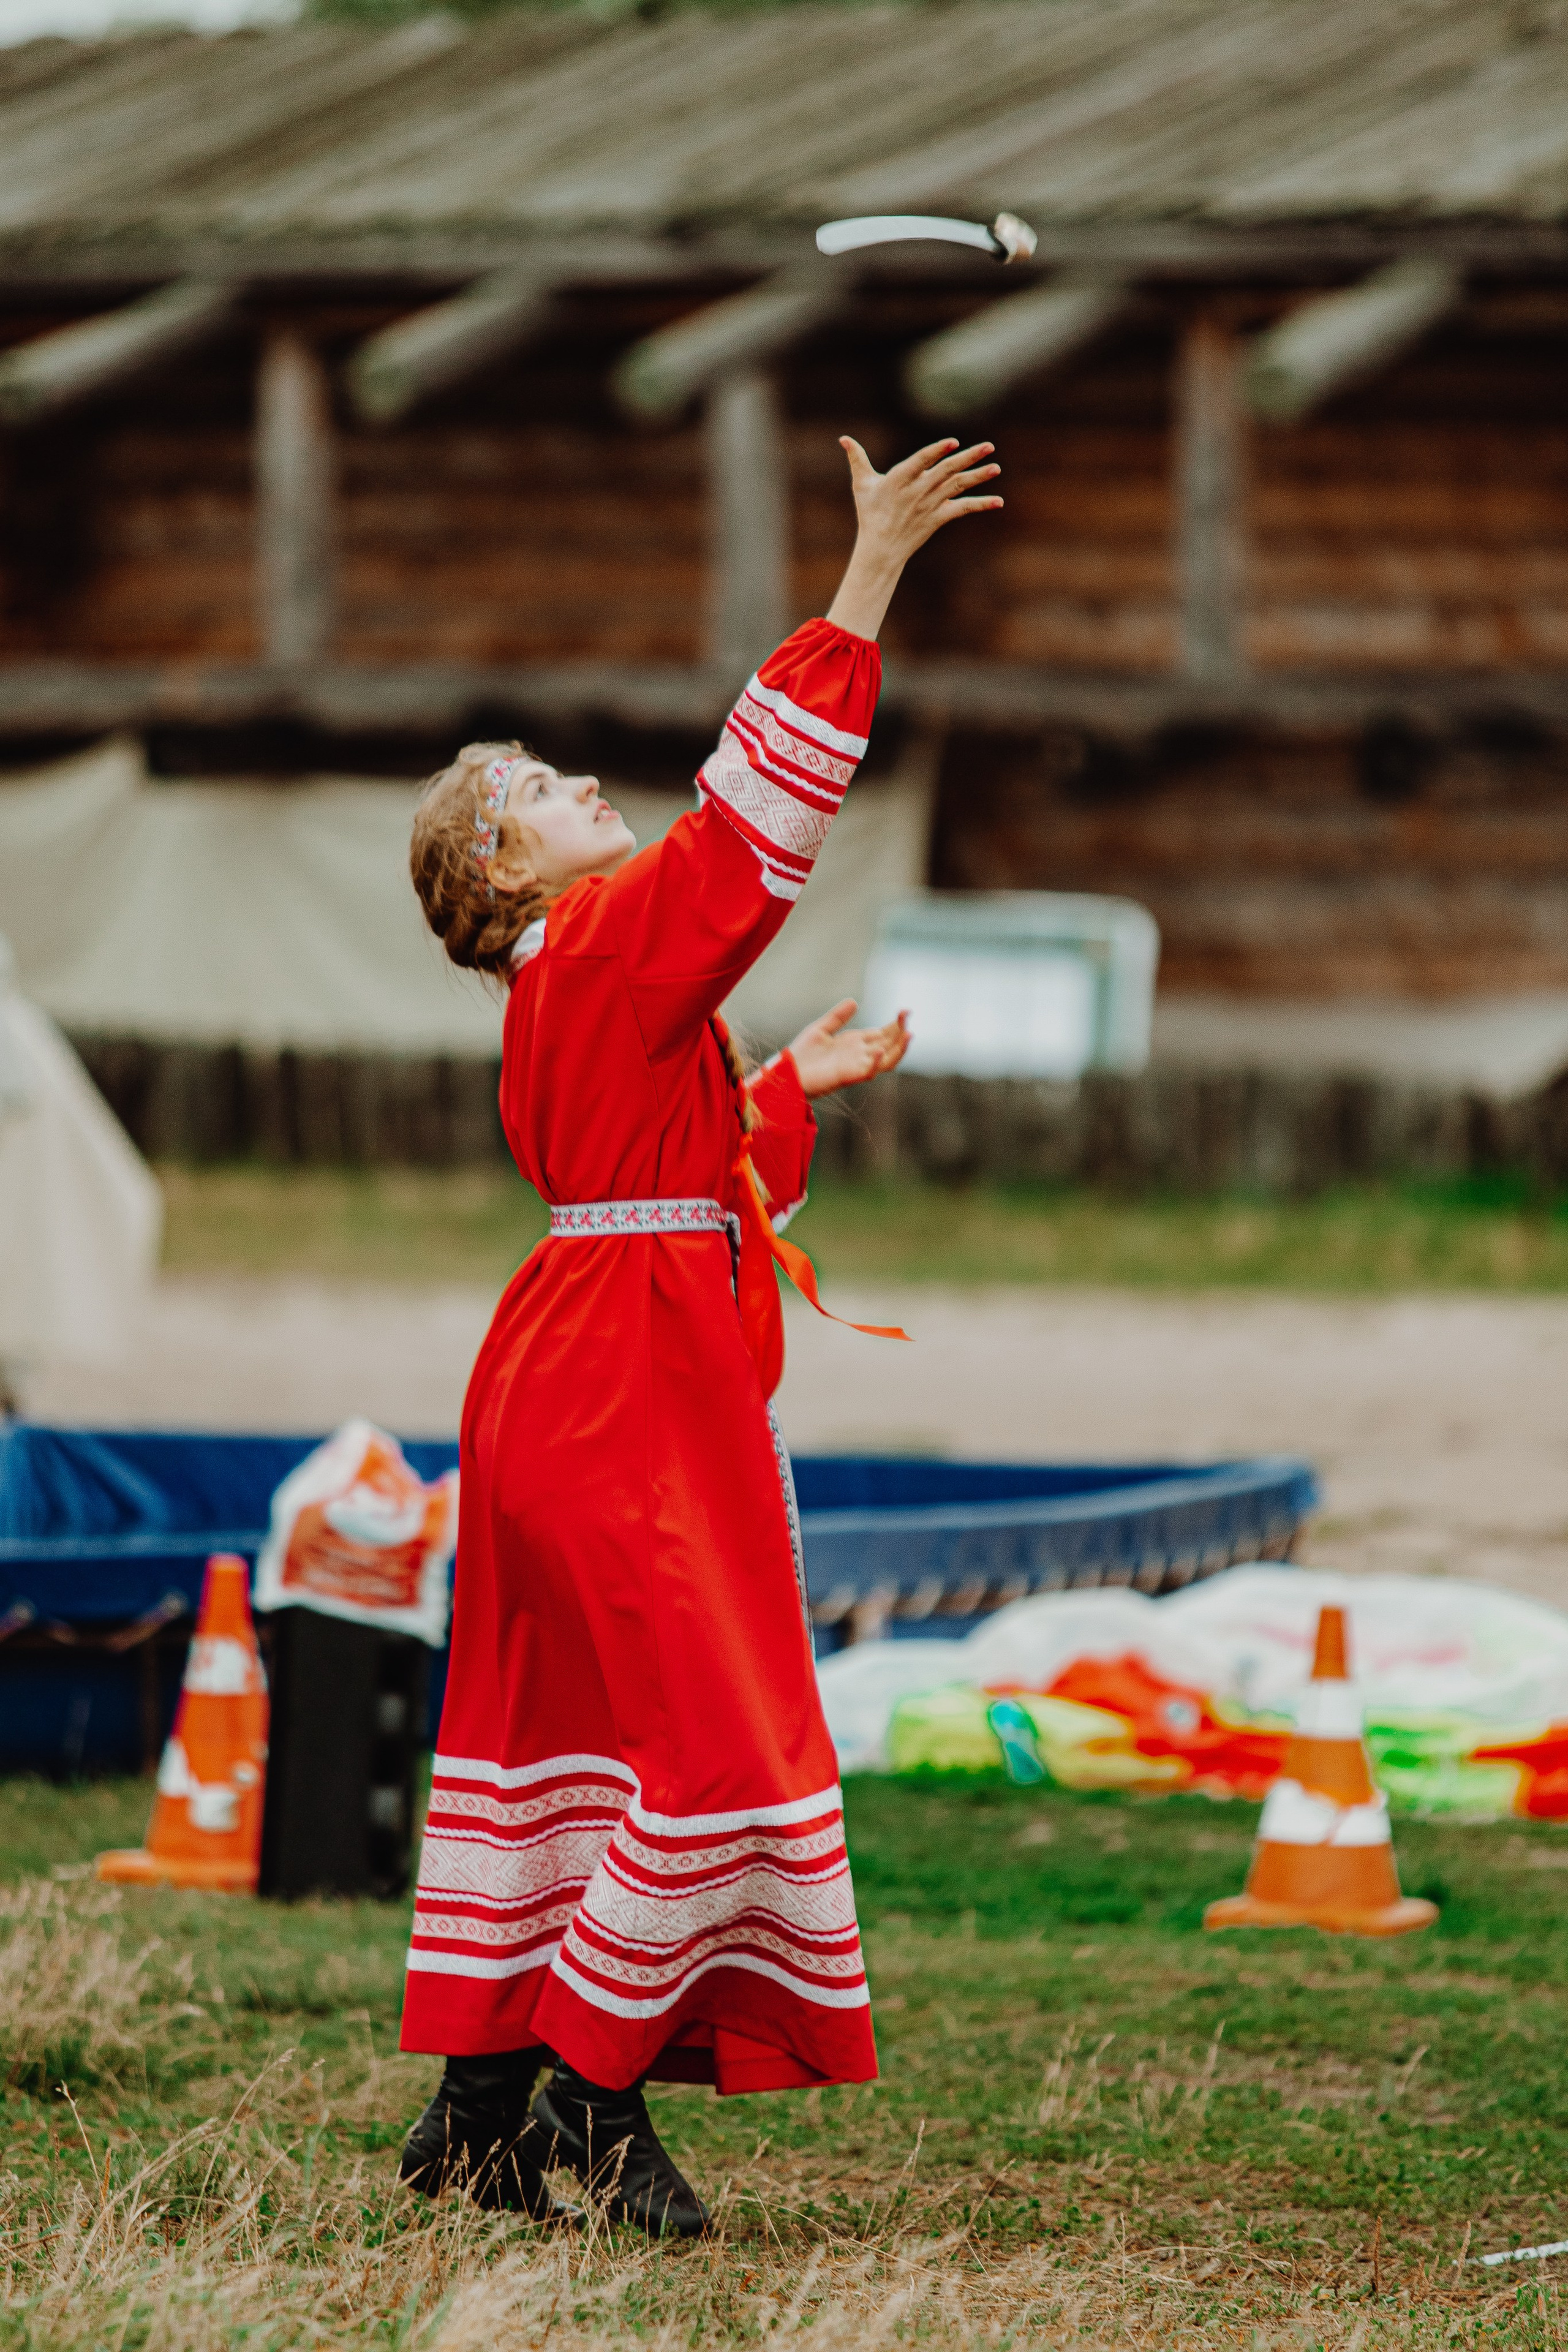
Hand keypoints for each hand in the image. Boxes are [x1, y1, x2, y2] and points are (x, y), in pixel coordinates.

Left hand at [786, 1000, 910, 1099]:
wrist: (787, 1073)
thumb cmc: (802, 1054)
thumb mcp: (821, 1029)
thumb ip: (837, 1017)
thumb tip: (854, 1001)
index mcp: (855, 1042)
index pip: (883, 1033)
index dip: (896, 1023)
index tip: (905, 1011)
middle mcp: (860, 1054)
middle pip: (888, 1044)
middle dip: (900, 1030)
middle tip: (907, 1014)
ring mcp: (856, 1066)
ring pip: (886, 1060)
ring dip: (899, 1048)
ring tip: (908, 1034)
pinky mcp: (848, 1076)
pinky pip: (868, 1071)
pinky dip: (875, 1062)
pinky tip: (879, 1049)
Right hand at [826, 436, 1002, 641]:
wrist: (881, 549)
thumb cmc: (870, 513)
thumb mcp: (862, 485)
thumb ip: (857, 459)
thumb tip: (843, 439)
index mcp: (899, 480)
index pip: (921, 462)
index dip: (936, 452)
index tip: (952, 443)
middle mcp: (917, 492)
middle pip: (946, 472)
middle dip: (968, 458)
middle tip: (989, 447)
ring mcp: (929, 505)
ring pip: (957, 487)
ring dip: (978, 477)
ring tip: (996, 466)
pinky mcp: (938, 518)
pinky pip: (962, 509)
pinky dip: (981, 505)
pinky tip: (999, 501)